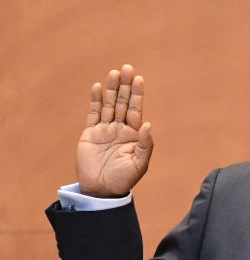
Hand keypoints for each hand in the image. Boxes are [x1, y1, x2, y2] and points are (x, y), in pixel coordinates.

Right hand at [77, 65, 153, 197]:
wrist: (102, 190)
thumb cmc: (124, 180)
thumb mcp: (139, 164)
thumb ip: (145, 145)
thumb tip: (148, 125)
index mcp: (134, 135)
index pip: (136, 110)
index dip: (138, 94)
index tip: (139, 79)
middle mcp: (120, 129)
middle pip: (123, 103)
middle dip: (125, 86)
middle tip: (127, 68)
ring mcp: (105, 130)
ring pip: (109, 105)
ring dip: (112, 89)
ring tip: (114, 73)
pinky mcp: (91, 134)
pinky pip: (93, 114)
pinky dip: (96, 101)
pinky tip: (98, 88)